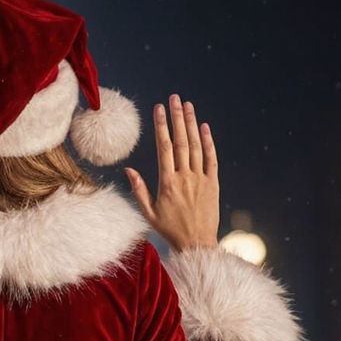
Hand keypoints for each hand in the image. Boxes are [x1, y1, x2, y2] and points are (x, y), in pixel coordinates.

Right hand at [124, 94, 219, 251]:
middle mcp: (184, 178)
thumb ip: (139, 190)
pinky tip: (204, 127)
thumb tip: (128, 169)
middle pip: (180, 141)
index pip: (164, 148)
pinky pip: (211, 159)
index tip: (158, 109)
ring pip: (196, 146)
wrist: (196, 243)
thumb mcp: (148, 213)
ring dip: (191, 124)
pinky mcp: (213, 184)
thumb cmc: (170, 230)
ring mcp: (200, 179)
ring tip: (187, 106)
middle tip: (174, 98)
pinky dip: (209, 142)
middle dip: (177, 118)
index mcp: (167, 183)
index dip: (161, 126)